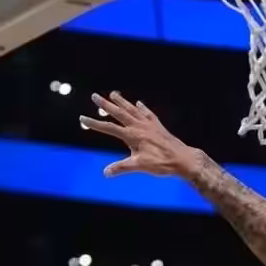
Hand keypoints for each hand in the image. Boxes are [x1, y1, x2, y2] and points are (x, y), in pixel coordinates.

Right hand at [80, 92, 199, 177]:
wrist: (183, 159)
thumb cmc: (162, 163)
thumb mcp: (140, 166)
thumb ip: (122, 167)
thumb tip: (106, 173)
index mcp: (132, 135)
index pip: (109, 128)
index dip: (94, 124)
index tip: (82, 119)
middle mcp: (139, 126)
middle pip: (119, 113)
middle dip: (106, 105)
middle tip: (94, 96)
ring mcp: (149, 124)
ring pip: (132, 110)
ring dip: (122, 102)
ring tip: (113, 93)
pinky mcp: (158, 126)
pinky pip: (148, 114)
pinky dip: (142, 108)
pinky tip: (139, 103)